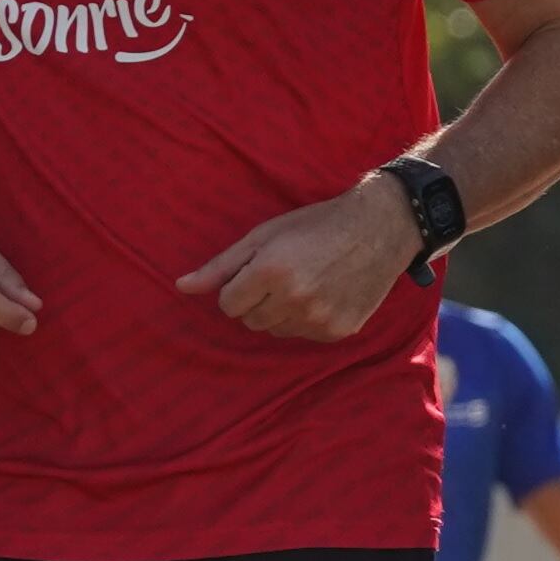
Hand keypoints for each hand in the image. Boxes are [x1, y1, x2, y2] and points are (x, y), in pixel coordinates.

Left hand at [179, 170, 417, 341]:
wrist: (379, 229)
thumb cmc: (316, 225)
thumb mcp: (264, 236)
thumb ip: (221, 266)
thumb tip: (181, 287)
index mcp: (271, 271)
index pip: (228, 305)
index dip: (238, 287)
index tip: (257, 271)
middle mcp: (294, 299)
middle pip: (250, 321)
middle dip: (258, 300)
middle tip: (284, 273)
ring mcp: (319, 318)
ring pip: (276, 331)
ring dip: (281, 312)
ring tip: (306, 282)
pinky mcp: (338, 331)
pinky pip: (304, 335)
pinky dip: (307, 319)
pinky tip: (325, 293)